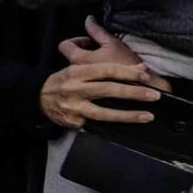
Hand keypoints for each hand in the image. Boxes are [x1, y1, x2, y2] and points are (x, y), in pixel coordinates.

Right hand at [39, 62, 161, 129]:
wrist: (39, 97)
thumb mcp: (79, 68)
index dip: (127, 72)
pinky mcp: (74, 122)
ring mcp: (74, 107)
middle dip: (133, 93)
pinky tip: (126, 126)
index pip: (106, 70)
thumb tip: (139, 66)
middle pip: (108, 90)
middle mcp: (75, 89)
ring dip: (128, 115)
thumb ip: (104, 68)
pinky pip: (95, 124)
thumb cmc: (64, 80)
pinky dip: (111, 125)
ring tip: (147, 116)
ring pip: (104, 113)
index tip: (145, 75)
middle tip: (154, 96)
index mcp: (77, 72)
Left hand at [57, 20, 170, 89]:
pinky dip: (93, 75)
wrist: (141, 88)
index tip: (92, 41)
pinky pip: (86, 80)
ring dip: (89, 63)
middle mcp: (75, 73)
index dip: (78, 40)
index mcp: (78, 60)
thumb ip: (96, 31)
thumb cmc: (126, 64)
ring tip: (106, 62)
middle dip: (84, 51)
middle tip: (101, 51)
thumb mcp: (112, 43)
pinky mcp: (91, 92)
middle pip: (72, 57)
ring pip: (79, 69)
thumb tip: (88, 19)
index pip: (64, 45)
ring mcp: (82, 84)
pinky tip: (107, 74)